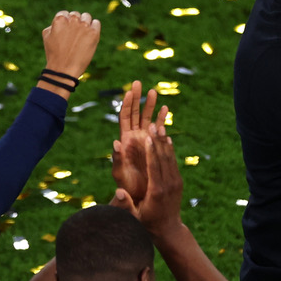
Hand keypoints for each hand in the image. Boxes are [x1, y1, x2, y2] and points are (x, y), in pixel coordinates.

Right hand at [39, 11, 100, 95]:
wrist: (64, 70)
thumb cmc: (54, 54)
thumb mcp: (47, 36)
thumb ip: (54, 24)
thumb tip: (63, 19)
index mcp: (60, 19)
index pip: (65, 13)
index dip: (65, 23)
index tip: (66, 32)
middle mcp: (72, 20)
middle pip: (76, 15)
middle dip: (75, 23)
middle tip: (73, 36)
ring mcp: (84, 26)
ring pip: (87, 17)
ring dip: (85, 23)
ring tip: (81, 36)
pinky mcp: (94, 33)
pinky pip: (96, 23)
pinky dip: (94, 28)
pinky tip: (89, 36)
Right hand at [111, 124, 183, 238]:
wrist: (168, 230)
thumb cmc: (147, 223)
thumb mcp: (134, 217)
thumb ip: (126, 204)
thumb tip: (118, 191)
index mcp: (157, 191)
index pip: (154, 167)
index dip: (151, 151)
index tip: (147, 136)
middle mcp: (168, 184)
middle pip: (163, 158)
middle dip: (158, 141)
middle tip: (153, 125)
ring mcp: (175, 182)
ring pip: (170, 158)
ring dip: (164, 141)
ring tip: (159, 126)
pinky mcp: (178, 181)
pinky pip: (173, 162)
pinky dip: (170, 150)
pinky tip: (166, 138)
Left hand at [112, 81, 167, 203]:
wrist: (139, 198)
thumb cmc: (127, 188)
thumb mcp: (120, 175)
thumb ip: (116, 161)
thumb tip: (115, 143)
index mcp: (125, 142)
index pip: (124, 119)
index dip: (126, 104)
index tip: (130, 91)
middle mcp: (134, 139)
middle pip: (135, 114)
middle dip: (137, 98)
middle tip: (139, 82)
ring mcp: (144, 141)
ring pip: (147, 119)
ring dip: (150, 105)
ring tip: (154, 91)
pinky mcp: (153, 146)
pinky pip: (157, 129)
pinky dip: (161, 119)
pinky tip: (166, 109)